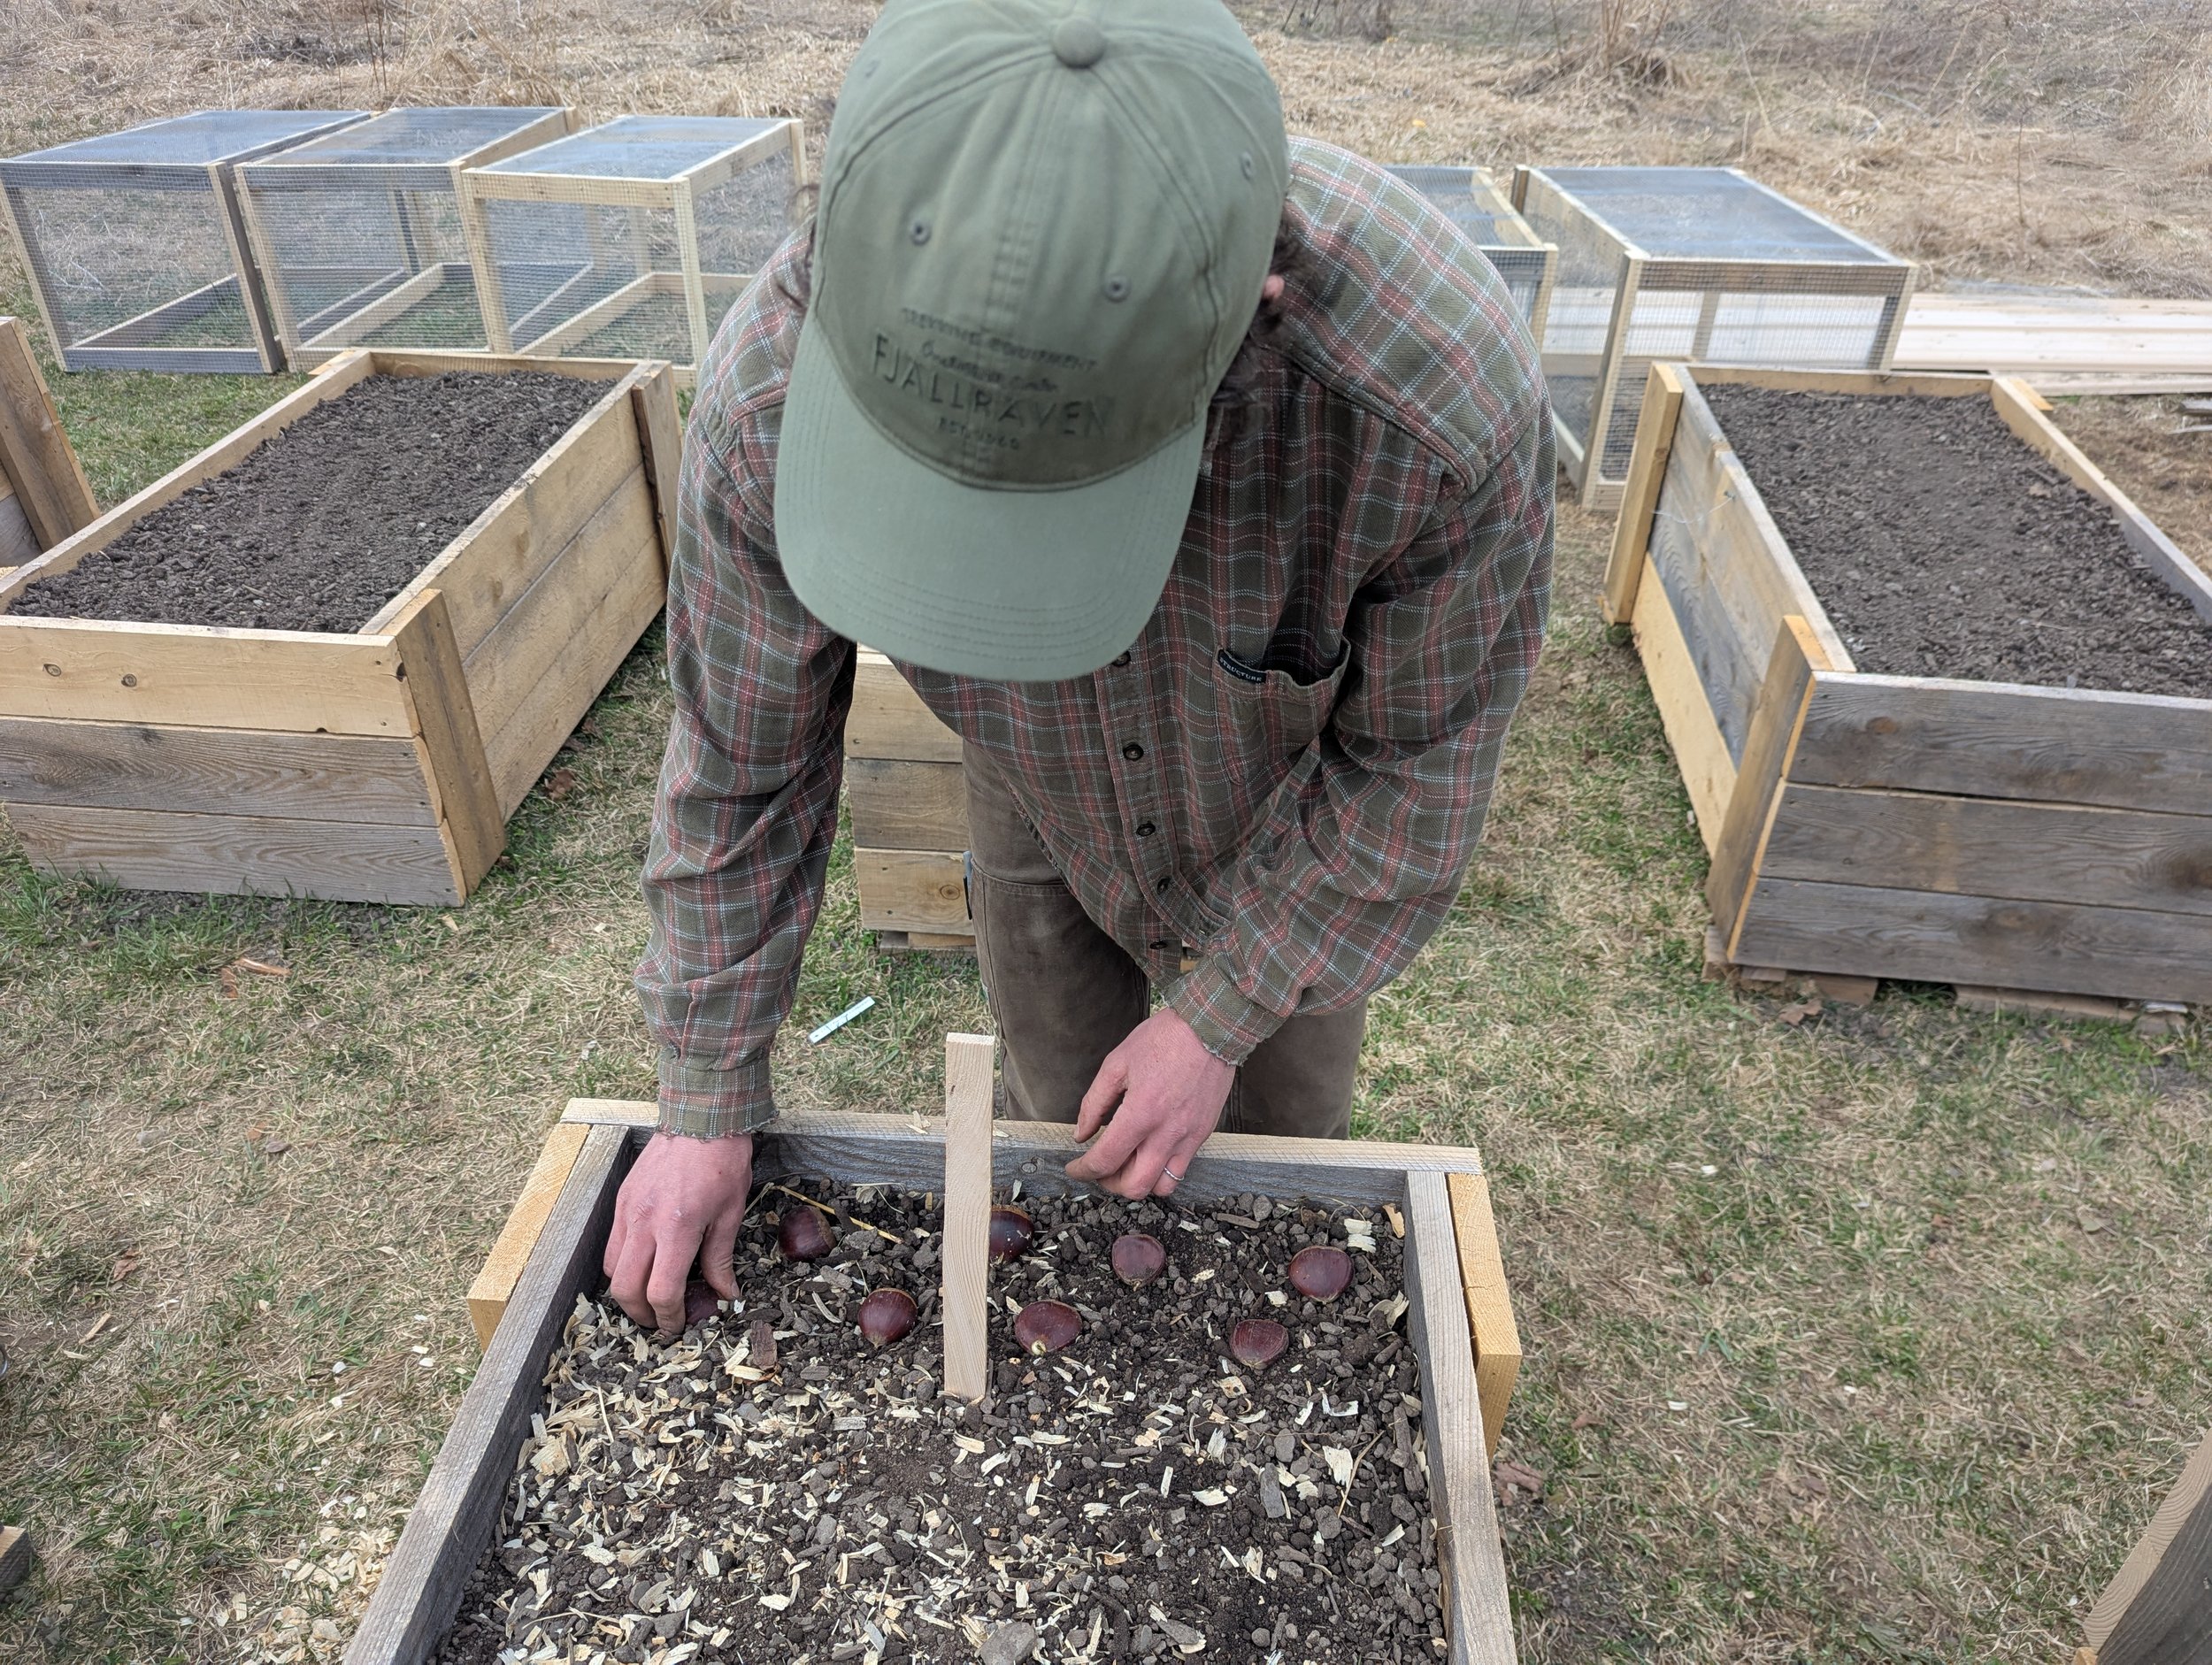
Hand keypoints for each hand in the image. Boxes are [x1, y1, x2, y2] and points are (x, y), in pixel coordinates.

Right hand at [604, 1131, 753, 1333]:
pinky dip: (621, 1264)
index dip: (669, 1317)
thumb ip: (720, 1259)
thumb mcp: (731, 1214)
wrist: (701, 1118)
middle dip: (641, 1314)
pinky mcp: (621, 1200)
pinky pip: (611, 1244)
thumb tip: (725, 1294)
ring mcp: (627, 1210)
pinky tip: (642, 1266)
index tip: (679, 1325)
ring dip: (627, 1291)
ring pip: (611, 1269)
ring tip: (649, 1298)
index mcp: (676, 1229)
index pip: (661, 1291)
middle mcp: (644, 1222)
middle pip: (625, 1289)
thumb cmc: (723, 1164)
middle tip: (660, 1321)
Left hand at [1065, 1009, 1232, 1198]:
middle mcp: (1166, 1134)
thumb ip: (1094, 1103)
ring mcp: (1188, 1138)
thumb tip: (1081, 1133)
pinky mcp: (1203, 1135)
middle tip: (1099, 1169)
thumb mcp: (1116, 1064)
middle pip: (1133, 1186)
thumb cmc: (1163, 1039)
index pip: (1105, 1161)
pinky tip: (1149, 1154)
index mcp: (1140, 1114)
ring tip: (1126, 1166)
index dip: (1083, 1171)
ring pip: (1161, 1187)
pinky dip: (1161, 1173)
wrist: (1210, 1028)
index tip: (1074, 1168)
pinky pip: (1181, 1170)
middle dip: (1108, 1184)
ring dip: (1138, 1184)